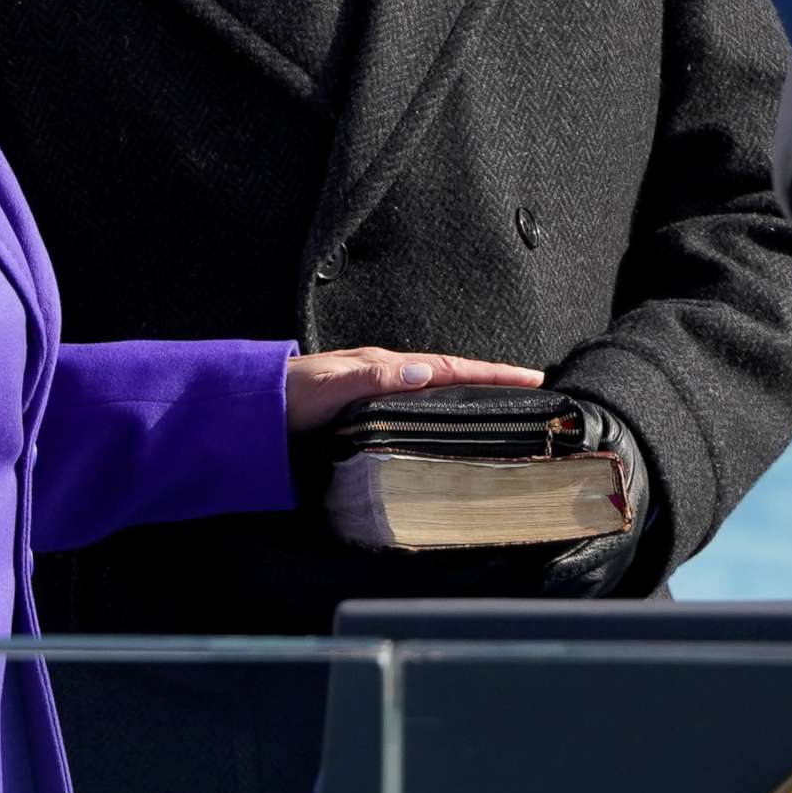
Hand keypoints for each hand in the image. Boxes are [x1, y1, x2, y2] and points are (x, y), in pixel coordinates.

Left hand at [283, 348, 544, 432]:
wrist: (254, 405)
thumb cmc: (289, 395)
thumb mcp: (330, 384)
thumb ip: (373, 377)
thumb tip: (425, 369)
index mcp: (385, 365)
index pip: (450, 367)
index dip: (492, 374)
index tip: (533, 378)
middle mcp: (388, 373)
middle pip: (453, 376)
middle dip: (495, 383)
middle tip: (537, 394)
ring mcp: (380, 389)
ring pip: (439, 391)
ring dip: (474, 398)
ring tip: (509, 411)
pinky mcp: (370, 407)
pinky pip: (420, 407)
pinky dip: (446, 411)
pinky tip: (454, 427)